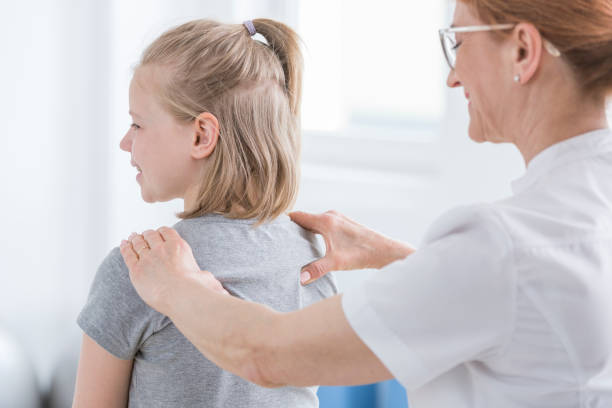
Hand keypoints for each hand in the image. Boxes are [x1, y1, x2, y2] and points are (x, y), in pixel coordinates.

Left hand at [120, 227, 227, 315]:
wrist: (182, 297)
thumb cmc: (197, 290)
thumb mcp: (207, 279)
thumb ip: (207, 279)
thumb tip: (220, 291)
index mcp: (178, 246)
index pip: (166, 231)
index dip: (161, 231)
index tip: (158, 233)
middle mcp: (161, 249)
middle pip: (150, 235)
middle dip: (146, 234)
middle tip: (142, 235)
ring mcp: (148, 258)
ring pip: (138, 243)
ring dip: (135, 239)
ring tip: (132, 237)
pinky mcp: (137, 270)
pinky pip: (128, 254)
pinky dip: (125, 247)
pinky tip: (124, 244)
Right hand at [289, 210, 414, 283]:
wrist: (386, 251)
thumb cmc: (363, 254)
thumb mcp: (337, 262)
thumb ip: (316, 269)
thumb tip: (300, 278)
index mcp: (326, 220)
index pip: (298, 216)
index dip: (284, 221)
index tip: (272, 228)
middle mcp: (331, 216)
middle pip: (305, 219)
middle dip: (292, 228)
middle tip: (279, 239)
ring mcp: (338, 219)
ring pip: (314, 222)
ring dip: (304, 230)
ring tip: (292, 242)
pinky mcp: (344, 224)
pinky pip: (323, 225)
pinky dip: (314, 231)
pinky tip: (312, 244)